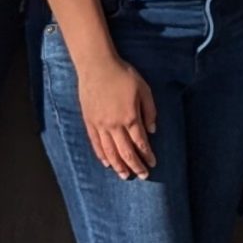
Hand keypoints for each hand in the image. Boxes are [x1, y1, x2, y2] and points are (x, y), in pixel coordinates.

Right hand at [77, 55, 158, 178]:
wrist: (97, 66)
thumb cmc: (123, 75)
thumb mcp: (144, 90)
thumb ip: (150, 111)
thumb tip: (152, 130)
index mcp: (130, 117)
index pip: (141, 143)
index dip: (147, 156)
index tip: (152, 164)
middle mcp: (114, 125)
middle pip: (125, 152)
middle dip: (135, 166)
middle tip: (142, 176)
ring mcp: (100, 125)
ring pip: (109, 151)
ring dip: (118, 166)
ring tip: (125, 175)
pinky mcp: (89, 122)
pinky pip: (96, 143)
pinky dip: (102, 155)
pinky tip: (107, 163)